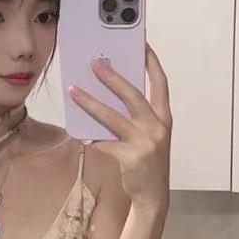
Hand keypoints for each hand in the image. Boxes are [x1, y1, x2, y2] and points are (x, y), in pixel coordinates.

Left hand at [69, 43, 171, 210]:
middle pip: (133, 95)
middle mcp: (157, 126)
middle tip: (94, 63)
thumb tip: (110, 94)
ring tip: (74, 91)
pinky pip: (105, 144)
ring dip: (91, 103)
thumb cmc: (148, 161)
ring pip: (113, 117)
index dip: (151, 62)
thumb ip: (137, 116)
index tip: (141, 43)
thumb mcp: (150, 135)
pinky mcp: (131, 158)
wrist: (153, 195)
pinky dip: (92, 139)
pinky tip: (81, 135)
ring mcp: (145, 142)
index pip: (160, 82)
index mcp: (164, 117)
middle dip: (112, 77)